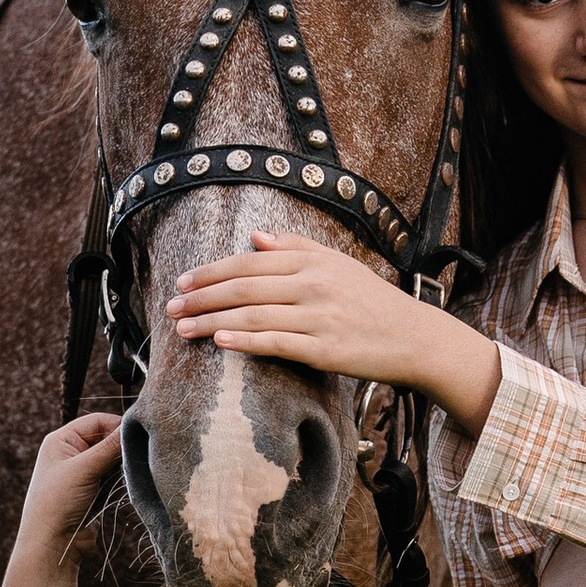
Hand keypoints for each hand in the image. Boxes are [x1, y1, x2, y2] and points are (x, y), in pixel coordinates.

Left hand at [17, 409, 123, 560]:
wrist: (51, 545)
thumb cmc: (57, 503)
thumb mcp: (84, 469)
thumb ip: (110, 447)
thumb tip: (133, 427)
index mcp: (62, 440)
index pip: (97, 421)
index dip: (118, 426)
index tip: (137, 437)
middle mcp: (72, 453)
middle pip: (107, 439)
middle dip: (122, 448)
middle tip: (137, 457)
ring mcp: (83, 472)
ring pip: (113, 459)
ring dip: (123, 466)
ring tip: (130, 474)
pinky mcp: (93, 490)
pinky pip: (114, 476)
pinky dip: (122, 479)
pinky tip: (126, 486)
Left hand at [169, 235, 501, 434]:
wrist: (414, 337)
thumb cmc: (372, 302)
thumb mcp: (338, 264)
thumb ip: (295, 247)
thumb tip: (254, 238)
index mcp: (312, 261)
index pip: (249, 261)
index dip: (212, 271)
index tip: (183, 281)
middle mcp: (313, 284)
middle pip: (244, 287)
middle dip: (202, 297)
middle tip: (171, 306)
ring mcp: (318, 317)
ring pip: (253, 315)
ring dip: (212, 320)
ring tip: (183, 328)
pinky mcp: (324, 349)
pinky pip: (276, 342)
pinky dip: (245, 341)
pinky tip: (220, 341)